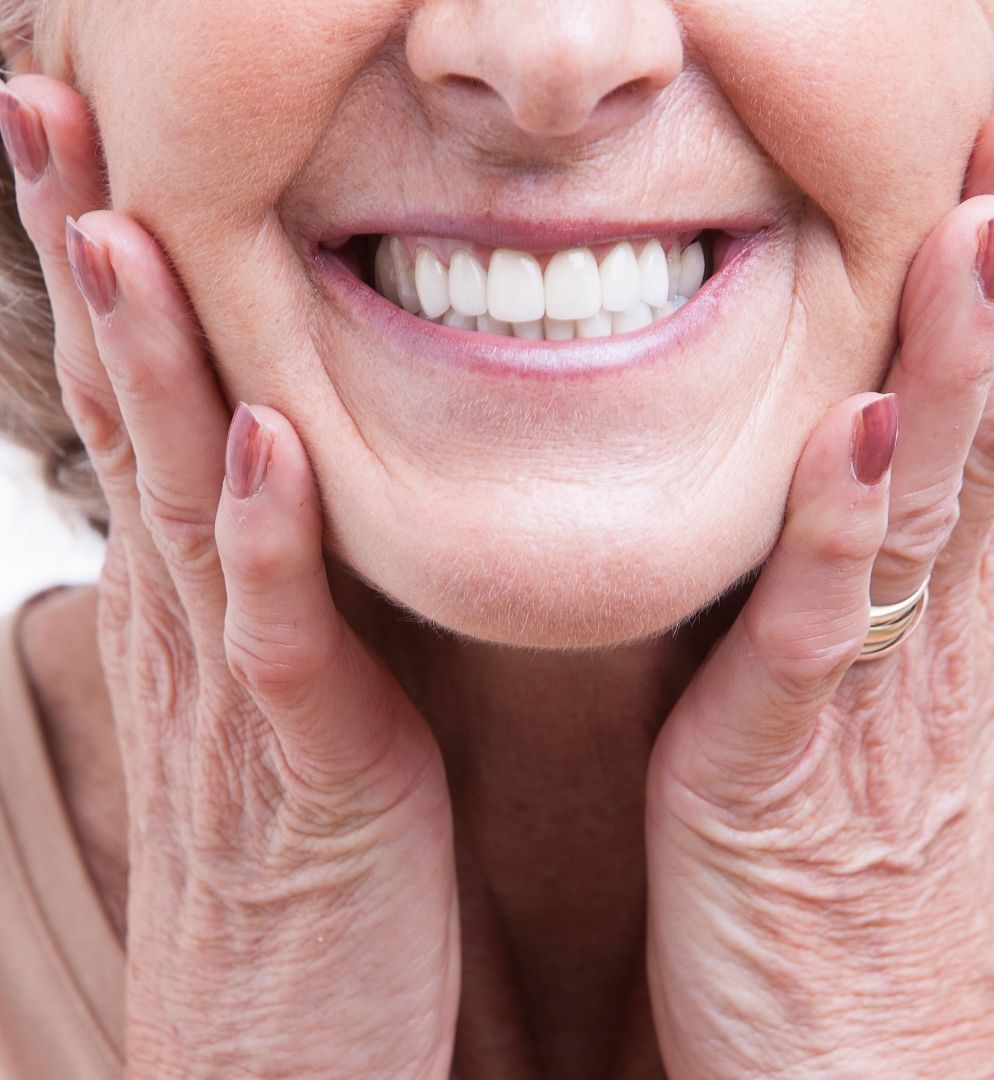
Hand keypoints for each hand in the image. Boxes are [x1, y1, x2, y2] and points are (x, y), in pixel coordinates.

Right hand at [0, 75, 459, 1078]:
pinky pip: (280, 641)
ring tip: (123, 225)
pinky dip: (267, 542)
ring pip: (184, 503)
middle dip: (93, 264)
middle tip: (52, 110)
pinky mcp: (307, 778)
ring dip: (153, 366)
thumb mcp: (284, 703)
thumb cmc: (306, 872)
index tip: (98, 151)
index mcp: (205, 608)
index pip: (148, 411)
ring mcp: (239, 702)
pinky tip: (262, 443)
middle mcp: (198, 632)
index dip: (118, 281)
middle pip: (135, 419)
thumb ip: (279, 596)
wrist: (286, 1050)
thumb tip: (279, 486)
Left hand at [644, 65, 993, 1079]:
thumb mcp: (888, 725)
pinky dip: (841, 527)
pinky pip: (819, 627)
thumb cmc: (848, 894)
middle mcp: (926, 637)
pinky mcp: (789, 764)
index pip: (992, 422)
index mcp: (938, 620)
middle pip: (984, 425)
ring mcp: (871, 698)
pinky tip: (859, 431)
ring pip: (926, 500)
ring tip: (989, 219)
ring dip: (959, 360)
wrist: (837, 1073)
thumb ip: (900, 598)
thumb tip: (930, 476)